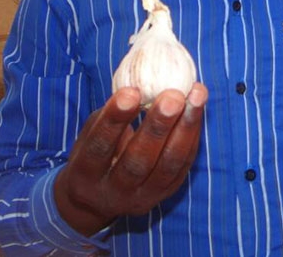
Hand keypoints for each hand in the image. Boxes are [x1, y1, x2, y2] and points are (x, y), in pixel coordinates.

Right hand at [53, 84, 207, 235]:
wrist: (98, 199)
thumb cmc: (94, 153)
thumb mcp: (89, 135)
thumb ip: (110, 115)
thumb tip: (140, 82)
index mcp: (85, 174)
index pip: (100, 147)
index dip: (115, 120)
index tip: (131, 92)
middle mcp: (113, 191)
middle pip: (137, 162)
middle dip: (158, 126)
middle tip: (173, 95)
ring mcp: (142, 197)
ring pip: (167, 165)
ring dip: (185, 128)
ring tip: (196, 96)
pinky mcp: (165, 193)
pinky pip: (183, 164)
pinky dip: (192, 135)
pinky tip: (197, 109)